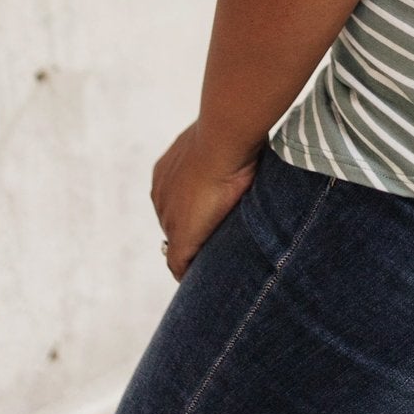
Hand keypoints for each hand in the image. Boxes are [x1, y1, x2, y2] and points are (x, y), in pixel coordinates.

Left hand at [151, 122, 260, 280]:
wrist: (222, 141)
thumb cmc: (230, 135)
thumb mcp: (225, 142)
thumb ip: (227, 152)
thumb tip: (251, 148)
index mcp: (167, 172)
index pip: (176, 199)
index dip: (193, 210)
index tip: (210, 215)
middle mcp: (161, 194)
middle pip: (174, 222)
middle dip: (193, 230)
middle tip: (217, 239)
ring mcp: (168, 217)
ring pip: (177, 242)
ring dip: (193, 250)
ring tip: (213, 259)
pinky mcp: (180, 237)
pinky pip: (179, 264)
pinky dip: (188, 272)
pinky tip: (203, 277)